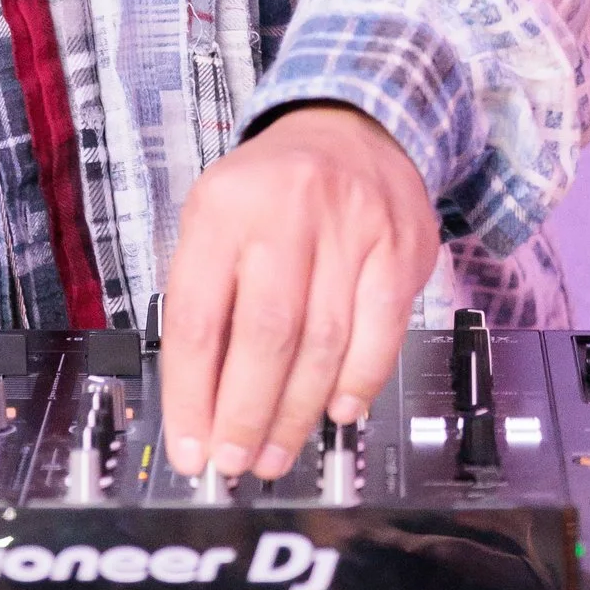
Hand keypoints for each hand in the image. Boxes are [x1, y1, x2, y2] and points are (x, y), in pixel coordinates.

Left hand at [158, 106, 437, 479]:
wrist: (354, 125)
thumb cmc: (271, 189)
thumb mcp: (216, 217)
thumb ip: (206, 298)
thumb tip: (198, 403)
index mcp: (222, 206)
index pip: (197, 315)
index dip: (191, 394)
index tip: (189, 448)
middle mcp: (286, 212)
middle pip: (265, 335)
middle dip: (245, 414)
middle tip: (234, 464)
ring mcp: (350, 228)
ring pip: (323, 343)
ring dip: (296, 414)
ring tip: (274, 455)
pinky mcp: (399, 248)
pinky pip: (380, 333)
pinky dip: (357, 383)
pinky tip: (336, 414)